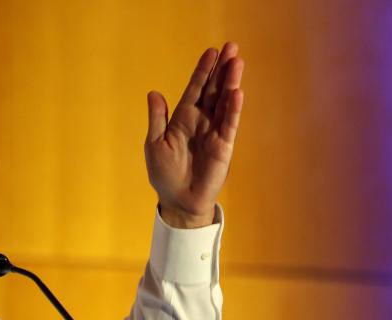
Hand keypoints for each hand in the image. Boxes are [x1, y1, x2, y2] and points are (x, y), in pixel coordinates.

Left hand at [145, 42, 243, 227]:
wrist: (177, 201)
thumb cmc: (164, 174)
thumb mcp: (155, 144)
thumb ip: (157, 119)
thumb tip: (154, 93)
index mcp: (183, 118)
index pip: (195, 89)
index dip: (203, 71)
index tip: (211, 52)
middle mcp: (201, 121)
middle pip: (214, 90)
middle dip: (222, 69)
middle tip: (231, 47)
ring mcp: (214, 132)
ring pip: (224, 103)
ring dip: (230, 83)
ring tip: (237, 62)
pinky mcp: (223, 147)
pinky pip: (228, 125)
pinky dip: (232, 110)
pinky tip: (236, 93)